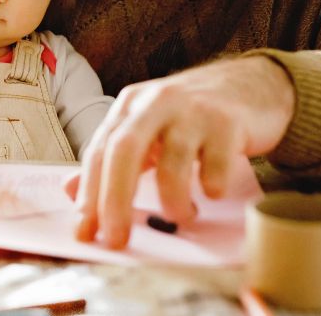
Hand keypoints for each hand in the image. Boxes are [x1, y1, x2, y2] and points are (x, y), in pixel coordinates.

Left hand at [72, 56, 294, 248]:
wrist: (250, 83)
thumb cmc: (190, 114)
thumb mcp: (146, 128)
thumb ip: (111, 158)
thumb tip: (70, 192)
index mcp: (130, 106)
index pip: (99, 150)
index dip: (88, 192)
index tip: (84, 230)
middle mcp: (156, 103)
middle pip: (125, 150)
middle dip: (115, 198)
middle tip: (116, 238)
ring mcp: (193, 110)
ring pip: (172, 159)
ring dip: (172, 199)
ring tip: (179, 216)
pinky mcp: (228, 121)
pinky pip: (215, 162)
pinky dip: (211, 185)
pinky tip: (210, 193)